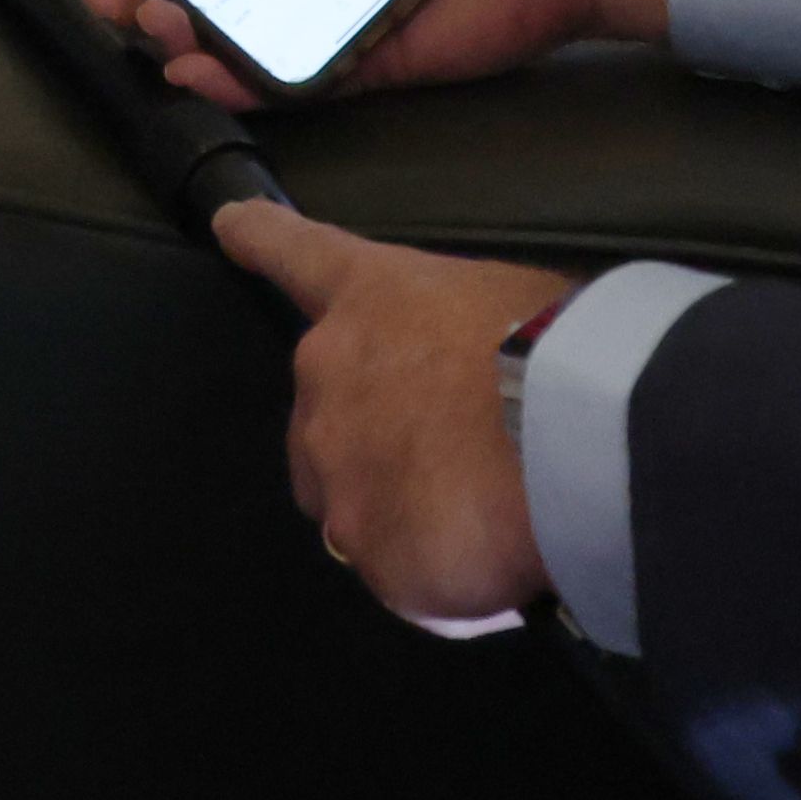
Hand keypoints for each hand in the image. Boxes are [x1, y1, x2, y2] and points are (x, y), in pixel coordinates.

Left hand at [213, 204, 565, 623]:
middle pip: (327, 419)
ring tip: (489, 511)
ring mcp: (338, 472)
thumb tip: (486, 389)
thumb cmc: (560, 346)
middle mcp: (328, 377)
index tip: (231, 226)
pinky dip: (447, 572)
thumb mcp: (511, 303)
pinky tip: (499, 555)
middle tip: (460, 454)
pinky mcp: (369, 553)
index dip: (262, 238)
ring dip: (406, 512)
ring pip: (357, 505)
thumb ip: (463, 337)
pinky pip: (404, 573)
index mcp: (369, 297)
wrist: (569, 432)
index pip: (297, 253)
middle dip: (377, 441)